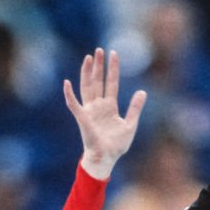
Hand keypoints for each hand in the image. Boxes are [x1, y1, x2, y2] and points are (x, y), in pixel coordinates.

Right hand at [64, 48, 145, 179]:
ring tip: (89, 57)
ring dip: (87, 72)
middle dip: (99, 66)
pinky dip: (69, 94)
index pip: (111, 83)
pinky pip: (74, 104)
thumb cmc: (116, 146)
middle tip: (100, 50)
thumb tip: (143, 91)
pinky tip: (66, 83)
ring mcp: (89, 111)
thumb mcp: (130, 125)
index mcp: (109, 107)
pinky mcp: (82, 118)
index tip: (114, 53)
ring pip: (87, 87)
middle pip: (98, 81)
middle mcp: (98, 106)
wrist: (106, 159)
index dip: (113, 69)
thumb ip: (135, 108)